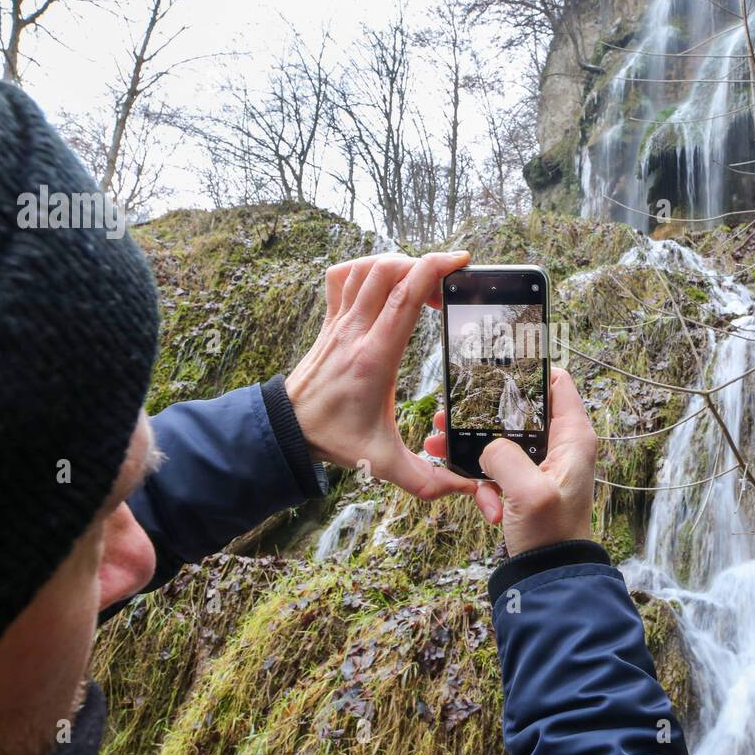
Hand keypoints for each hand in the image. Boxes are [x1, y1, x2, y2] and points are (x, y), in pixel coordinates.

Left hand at [286, 250, 475, 500]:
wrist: (287, 431)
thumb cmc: (336, 440)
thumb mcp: (383, 464)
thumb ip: (427, 482)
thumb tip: (468, 492)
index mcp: (374, 358)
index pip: (403, 298)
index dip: (433, 270)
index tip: (460, 263)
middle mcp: (355, 332)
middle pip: (387, 272)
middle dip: (423, 265)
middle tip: (447, 284)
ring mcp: (339, 322)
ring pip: (365, 268)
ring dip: (397, 264)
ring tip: (420, 283)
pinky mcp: (330, 321)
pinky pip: (343, 277)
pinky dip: (365, 268)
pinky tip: (383, 283)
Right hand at [423, 367, 596, 554]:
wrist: (548, 574)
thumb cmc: (551, 535)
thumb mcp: (528, 493)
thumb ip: (505, 457)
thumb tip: (487, 447)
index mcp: (573, 437)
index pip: (557, 383)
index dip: (527, 373)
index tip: (492, 372)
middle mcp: (560, 445)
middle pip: (518, 411)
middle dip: (481, 416)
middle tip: (447, 416)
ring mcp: (541, 464)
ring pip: (500, 440)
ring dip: (472, 449)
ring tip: (438, 449)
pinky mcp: (524, 483)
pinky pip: (496, 469)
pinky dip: (483, 483)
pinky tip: (481, 503)